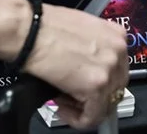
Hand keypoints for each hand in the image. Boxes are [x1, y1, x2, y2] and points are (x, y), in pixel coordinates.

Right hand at [21, 5, 130, 128]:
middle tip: (71, 97)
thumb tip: (89, 69)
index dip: (99, 82)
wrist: (28, 30)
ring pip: (105, 105)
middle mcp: (119, 51)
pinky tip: (61, 107)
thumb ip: (94, 49)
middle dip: (93, 97)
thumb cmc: (45, 27)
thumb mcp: (81, 31)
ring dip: (83, 108)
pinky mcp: (96, 86)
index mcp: (116, 35)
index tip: (84, 87)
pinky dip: (77, 119)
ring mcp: (109, 69)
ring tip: (63, 100)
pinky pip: (92, 117)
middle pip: (115, 88)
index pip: (118, 70)